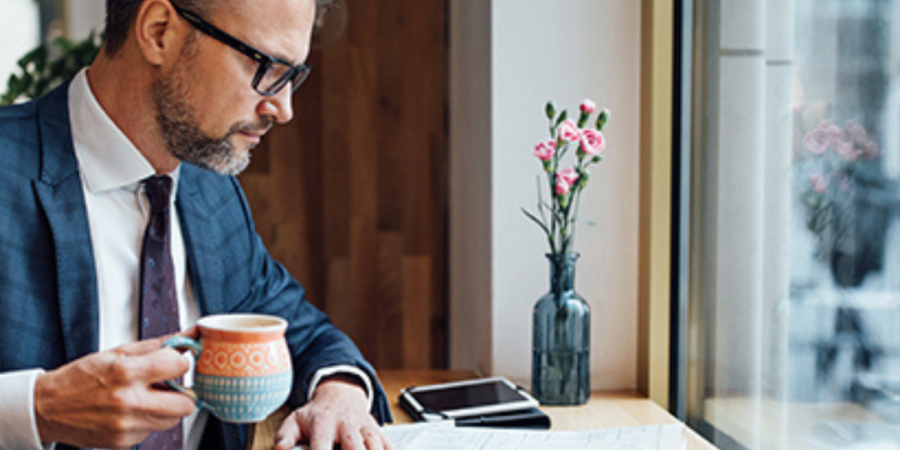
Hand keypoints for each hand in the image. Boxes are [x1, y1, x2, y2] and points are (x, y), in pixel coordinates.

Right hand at [33, 335, 194, 448]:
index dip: (180, 362)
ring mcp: (127, 425)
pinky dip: (147, 421)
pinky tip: (130, 412)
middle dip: (182, 393)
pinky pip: (152, 431)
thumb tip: (191, 334)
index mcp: (126, 372)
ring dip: (166, 408)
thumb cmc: (82, 377)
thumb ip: (159, 344)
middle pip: (186, 404)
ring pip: (172, 420)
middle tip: (168, 385)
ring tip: (146, 398)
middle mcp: (129, 401)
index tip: (173, 362)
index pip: (179, 366)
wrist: (48, 407)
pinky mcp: (123, 442)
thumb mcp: (119, 352)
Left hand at [275, 377, 395, 449]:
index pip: (322, 446)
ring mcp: (364, 427)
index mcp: (323, 423)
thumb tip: (280, 449)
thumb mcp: (296, 420)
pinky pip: (388, 444)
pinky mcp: (377, 431)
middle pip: (354, 446)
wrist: (341, 394)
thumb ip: (285, 436)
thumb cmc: (316, 414)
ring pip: (374, 444)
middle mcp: (346, 424)